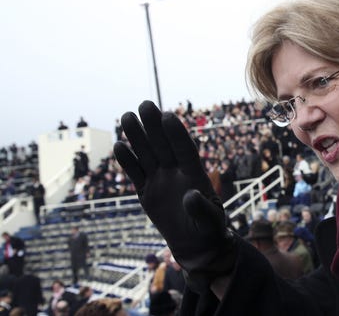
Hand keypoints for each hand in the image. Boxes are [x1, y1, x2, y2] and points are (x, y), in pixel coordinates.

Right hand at [114, 101, 235, 290]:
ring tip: (127, 116)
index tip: (168, 116)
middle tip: (144, 104)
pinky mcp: (147, 191)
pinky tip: (118, 145)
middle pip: (163, 145)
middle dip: (154, 126)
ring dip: (138, 137)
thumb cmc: (209, 229)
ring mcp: (161, 180)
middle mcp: (176, 173)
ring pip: (147, 154)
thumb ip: (201, 208)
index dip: (176, 134)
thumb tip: (191, 195)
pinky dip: (128, 161)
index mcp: (195, 175)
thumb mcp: (210, 221)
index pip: (184, 150)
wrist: (196, 243)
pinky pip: (136, 173)